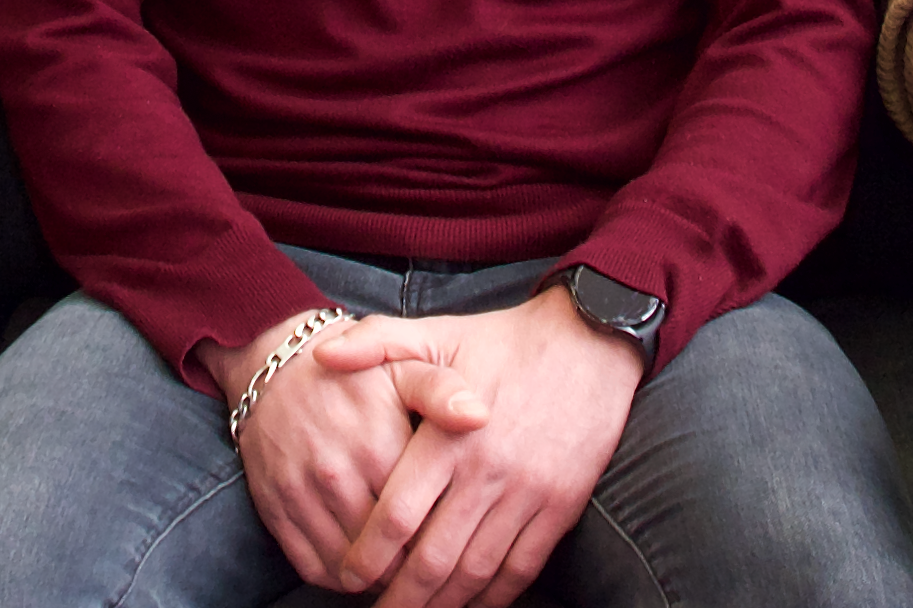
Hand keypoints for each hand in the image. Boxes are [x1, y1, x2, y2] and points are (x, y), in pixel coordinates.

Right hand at [204, 310, 458, 588]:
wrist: (278, 367)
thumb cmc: (355, 376)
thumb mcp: (403, 367)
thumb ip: (442, 391)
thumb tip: (480, 415)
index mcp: (377, 445)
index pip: (421, 519)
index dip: (442, 537)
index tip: (455, 539)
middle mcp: (336, 475)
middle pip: (387, 551)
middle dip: (412, 566)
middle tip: (431, 565)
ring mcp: (302, 496)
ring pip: (350, 568)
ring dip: (378, 578)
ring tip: (400, 571)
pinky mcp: (276, 510)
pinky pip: (314, 567)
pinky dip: (340, 580)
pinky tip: (362, 571)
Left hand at [313, 286, 641, 606]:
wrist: (589, 342)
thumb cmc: (503, 341)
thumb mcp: (437, 333)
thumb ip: (376, 343)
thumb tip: (323, 356)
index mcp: (449, 433)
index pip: (398, 514)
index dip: (368, 555)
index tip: (349, 575)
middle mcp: (488, 470)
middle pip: (434, 557)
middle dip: (400, 596)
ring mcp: (528, 492)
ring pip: (476, 571)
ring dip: (443, 604)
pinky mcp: (562, 506)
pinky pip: (522, 567)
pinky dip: (494, 596)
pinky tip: (472, 604)